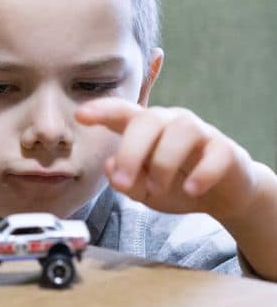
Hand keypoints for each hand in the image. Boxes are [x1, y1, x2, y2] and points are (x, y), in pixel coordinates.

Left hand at [75, 98, 257, 221]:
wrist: (221, 195)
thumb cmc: (174, 184)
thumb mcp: (142, 189)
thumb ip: (123, 181)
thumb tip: (109, 166)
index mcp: (144, 128)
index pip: (121, 112)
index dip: (101, 110)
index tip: (80, 116)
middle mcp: (170, 122)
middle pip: (148, 119)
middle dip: (130, 151)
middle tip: (122, 182)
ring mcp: (200, 133)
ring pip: (181, 131)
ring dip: (163, 162)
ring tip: (157, 189)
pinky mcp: (226, 150)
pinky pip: (215, 154)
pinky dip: (202, 174)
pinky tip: (191, 189)